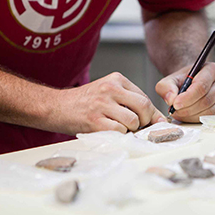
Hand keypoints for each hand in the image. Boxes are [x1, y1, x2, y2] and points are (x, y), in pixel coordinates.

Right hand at [48, 72, 165, 133]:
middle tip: (137, 128)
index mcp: (116, 79)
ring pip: (133, 121)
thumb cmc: (84, 103)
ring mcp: (102, 104)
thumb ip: (130, 101)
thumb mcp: (107, 93)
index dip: (151, 114)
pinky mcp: (95, 121)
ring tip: (118, 128)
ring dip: (130, 130)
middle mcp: (110, 88)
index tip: (153, 124)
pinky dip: (119, 136)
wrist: (55, 107)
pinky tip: (109, 131)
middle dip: (145, 121)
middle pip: (144, 107)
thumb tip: (158, 120)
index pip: (145, 97)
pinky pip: (120, 131)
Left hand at [156, 62, 214, 122]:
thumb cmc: (183, 80)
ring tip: (180, 113)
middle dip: (188, 109)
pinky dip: (198, 119)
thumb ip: (166, 87)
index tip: (175, 104)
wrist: (192, 82)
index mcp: (212, 69)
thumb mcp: (170, 80)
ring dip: (192, 116)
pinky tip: (188, 116)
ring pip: (210, 111)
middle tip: (175, 111)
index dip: (188, 97)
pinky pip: (212, 117)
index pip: (201, 86)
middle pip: (206, 100)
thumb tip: (171, 100)